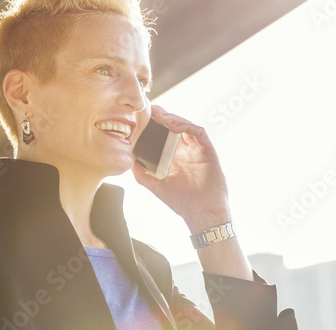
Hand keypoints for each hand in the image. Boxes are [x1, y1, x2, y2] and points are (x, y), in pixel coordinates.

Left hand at [131, 105, 231, 231]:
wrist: (201, 213)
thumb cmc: (182, 202)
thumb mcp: (156, 186)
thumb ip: (142, 173)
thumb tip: (128, 159)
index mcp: (175, 157)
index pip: (164, 135)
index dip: (154, 125)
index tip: (141, 118)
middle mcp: (186, 151)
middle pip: (175, 127)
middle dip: (163, 117)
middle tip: (150, 110)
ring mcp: (197, 150)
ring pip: (186, 126)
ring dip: (173, 119)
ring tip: (160, 117)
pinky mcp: (208, 151)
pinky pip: (198, 132)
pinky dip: (186, 126)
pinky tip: (174, 125)